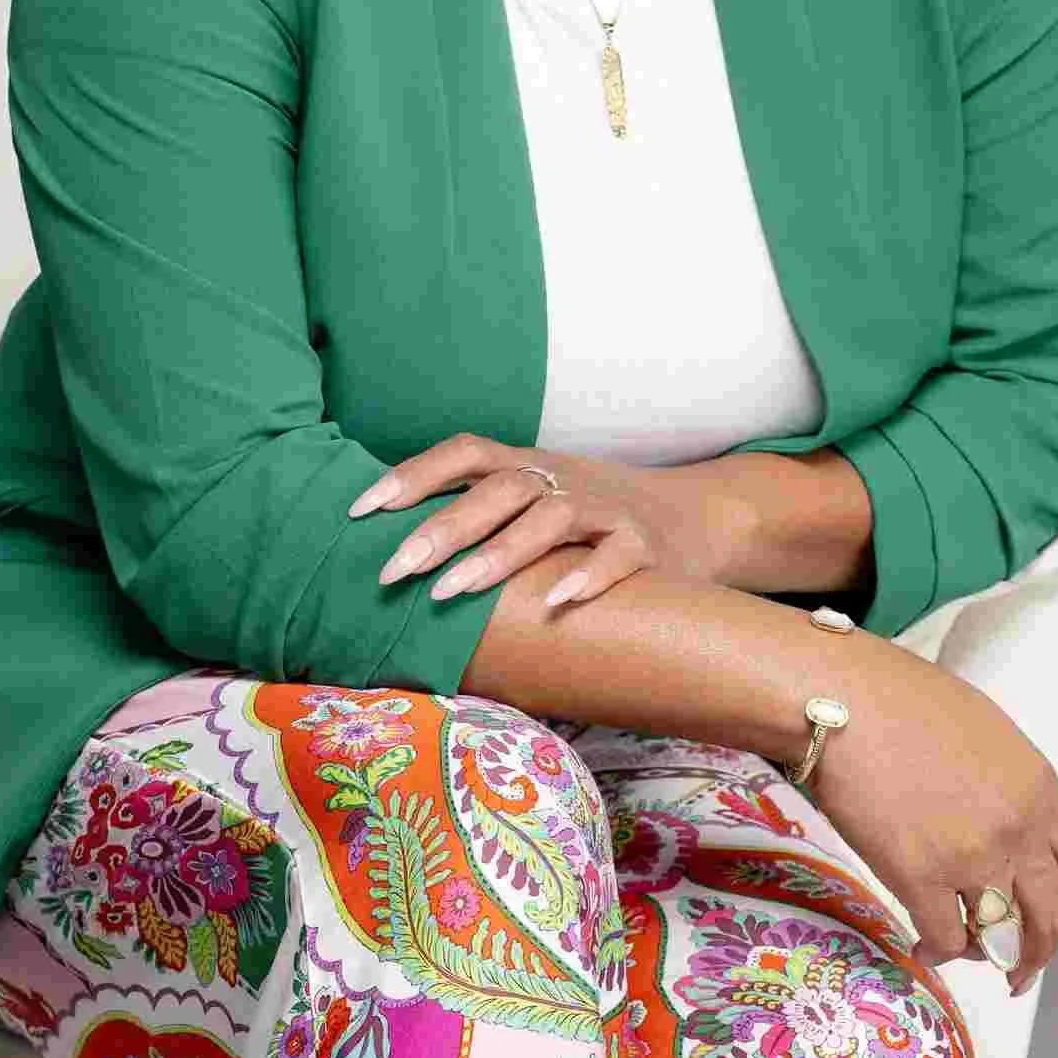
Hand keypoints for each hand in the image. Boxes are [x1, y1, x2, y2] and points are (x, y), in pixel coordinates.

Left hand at [347, 434, 718, 610]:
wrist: (696, 518)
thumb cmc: (590, 520)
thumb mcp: (534, 501)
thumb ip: (478, 512)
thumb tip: (391, 542)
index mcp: (529, 466)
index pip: (465, 453)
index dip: (413, 475)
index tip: (361, 512)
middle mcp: (563, 479)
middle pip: (499, 489)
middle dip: (441, 528)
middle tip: (393, 570)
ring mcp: (607, 508)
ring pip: (550, 518)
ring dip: (497, 555)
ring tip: (450, 593)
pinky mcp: (646, 545)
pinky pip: (618, 557)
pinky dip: (587, 577)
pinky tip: (554, 604)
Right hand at [806, 637, 1057, 1003]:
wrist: (845, 703)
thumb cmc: (906, 704)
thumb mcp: (991, 736)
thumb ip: (1014, 790)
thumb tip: (1014, 834)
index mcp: (1041, 792)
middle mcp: (1017, 832)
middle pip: (1052, 916)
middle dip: (1040, 954)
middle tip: (1022, 972)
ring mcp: (971, 859)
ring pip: (1005, 937)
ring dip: (994, 961)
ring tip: (974, 961)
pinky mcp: (919, 878)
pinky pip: (946, 939)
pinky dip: (939, 953)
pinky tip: (924, 947)